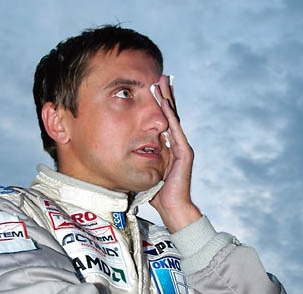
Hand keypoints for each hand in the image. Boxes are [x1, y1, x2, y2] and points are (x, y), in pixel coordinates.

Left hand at [149, 75, 201, 231]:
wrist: (172, 209)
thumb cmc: (156, 194)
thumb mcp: (141, 170)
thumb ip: (135, 159)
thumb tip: (117, 151)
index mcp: (167, 146)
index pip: (162, 120)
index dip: (158, 103)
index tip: (152, 86)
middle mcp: (176, 144)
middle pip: (170, 114)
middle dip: (165, 94)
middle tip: (160, 75)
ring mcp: (182, 147)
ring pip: (174, 118)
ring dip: (168, 99)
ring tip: (162, 82)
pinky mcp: (184, 154)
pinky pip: (176, 130)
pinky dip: (170, 115)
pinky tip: (164, 102)